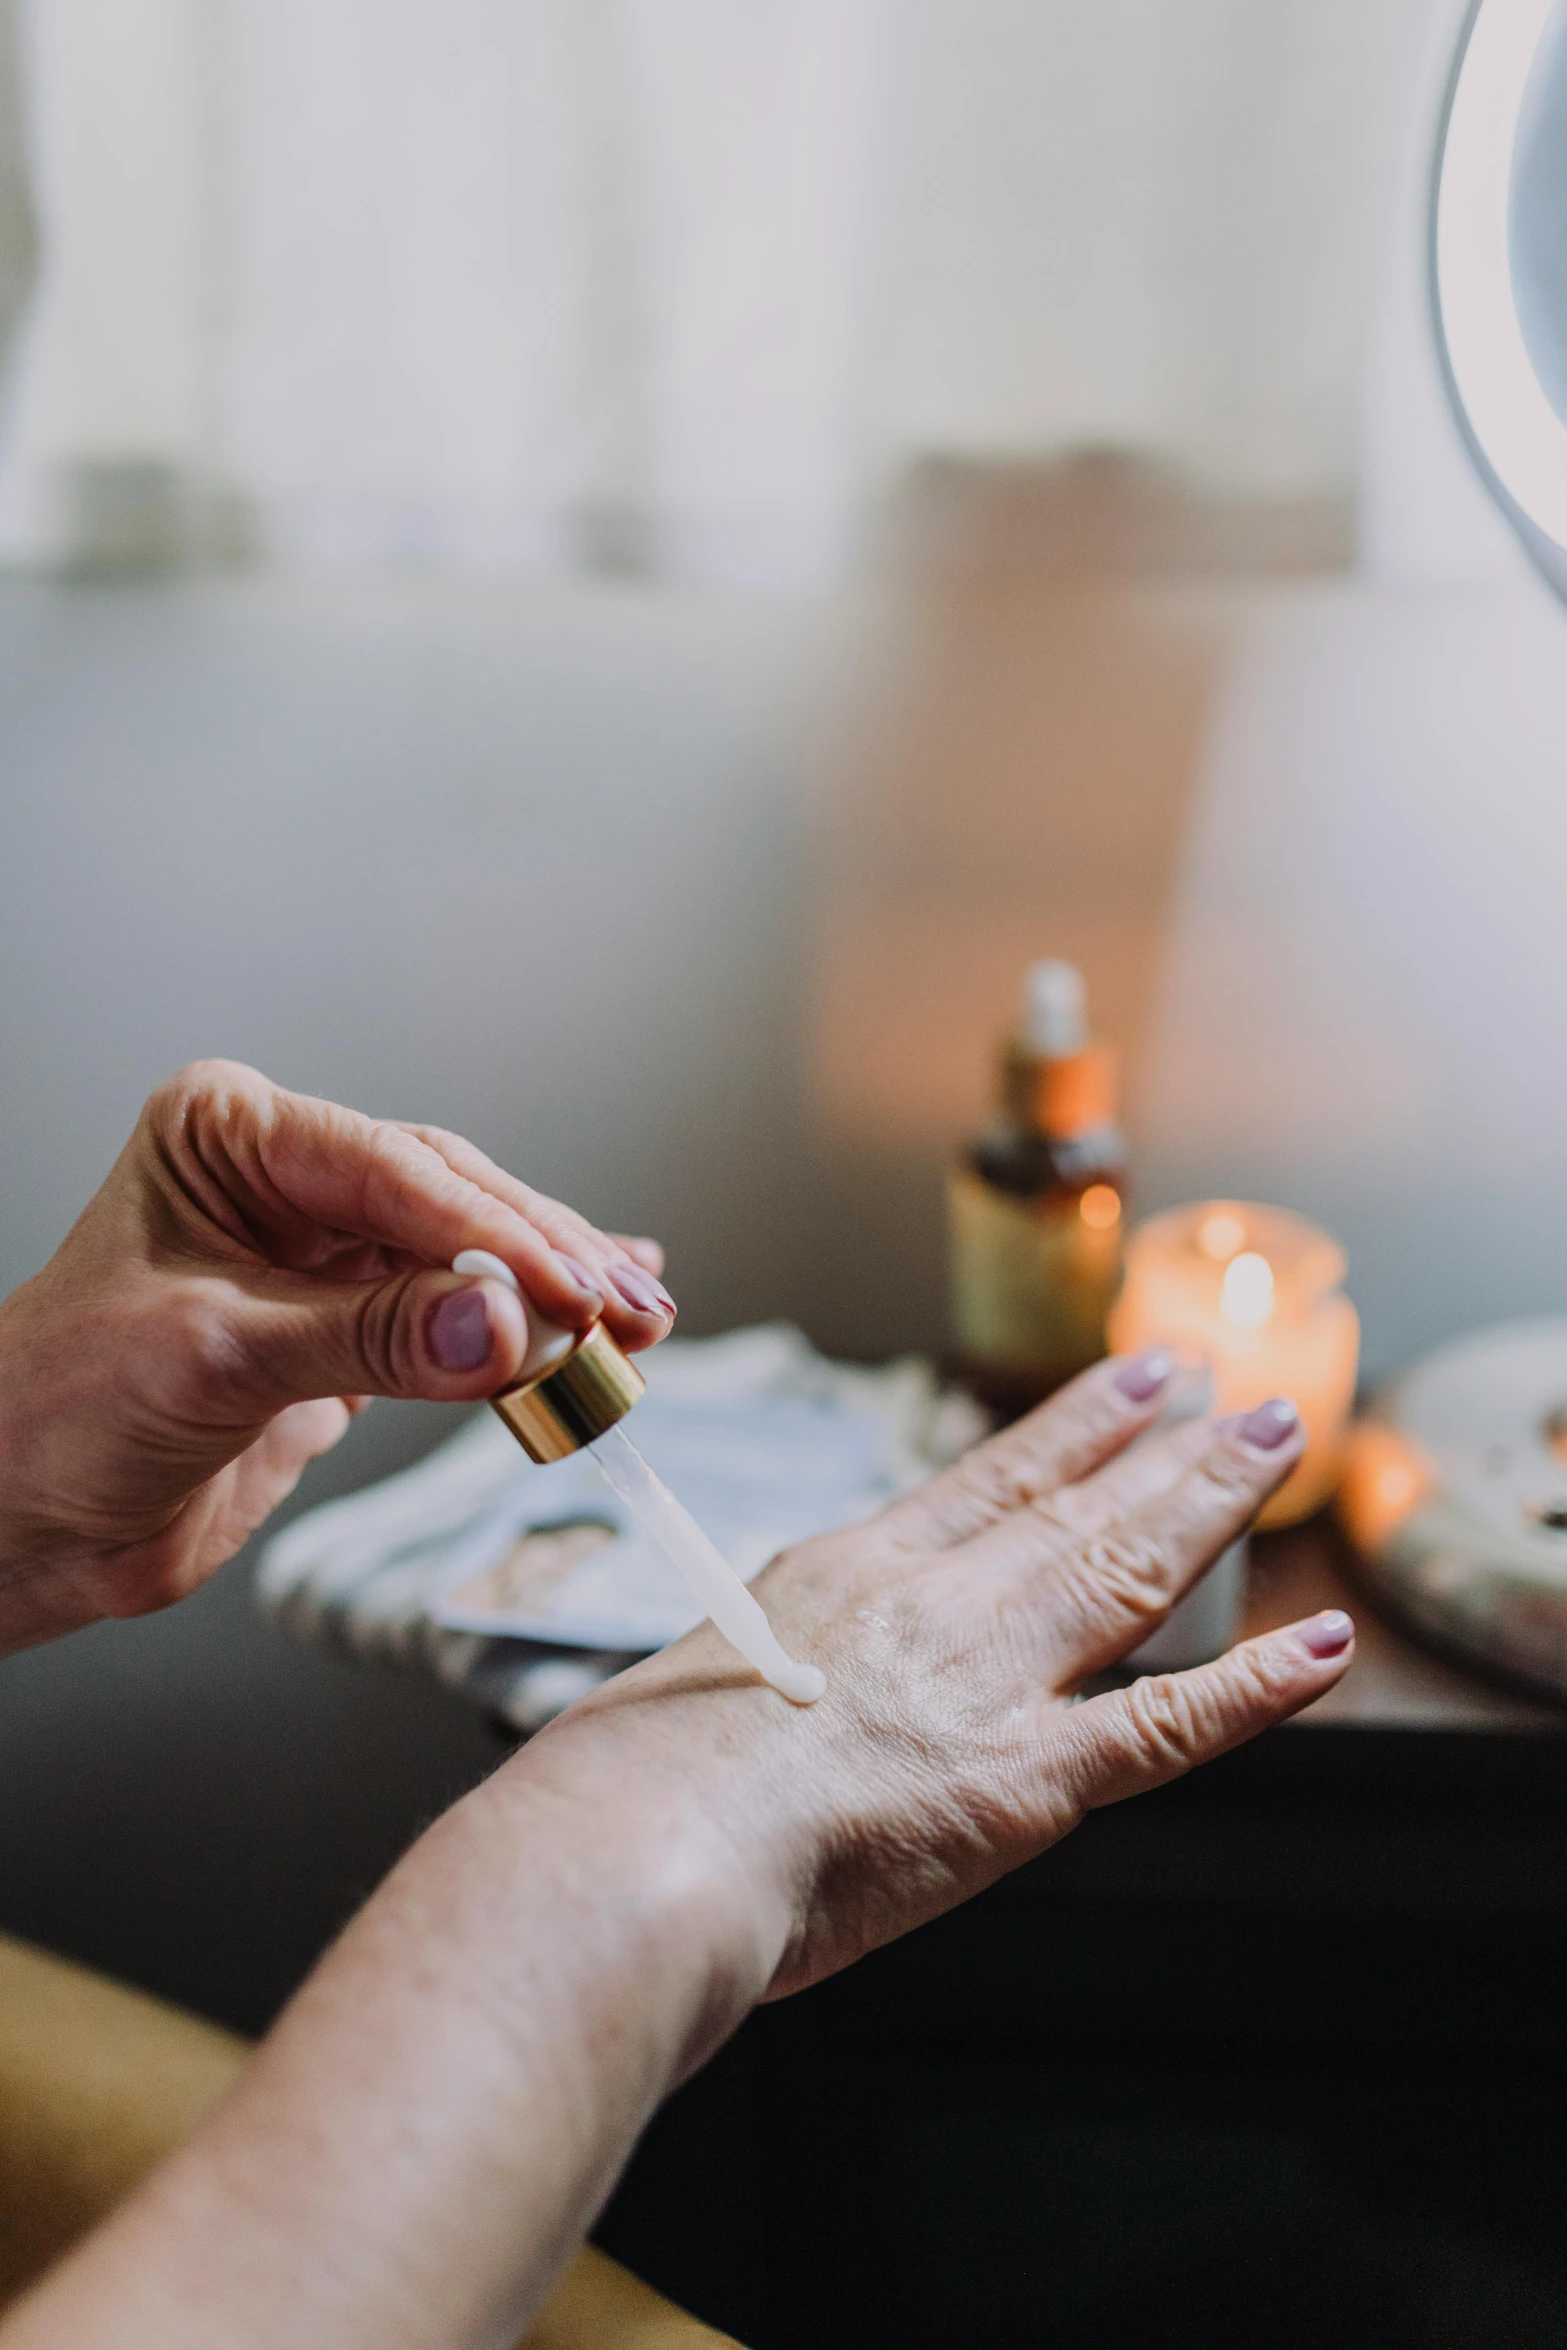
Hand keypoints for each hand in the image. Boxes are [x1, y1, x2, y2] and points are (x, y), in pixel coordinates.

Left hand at [0, 1060, 675, 1652]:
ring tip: (641, 1322)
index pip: (394, 1170)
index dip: (495, 1235)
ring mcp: (322, 1248)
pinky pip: (460, 1312)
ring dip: (555, 1293)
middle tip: (629, 1311)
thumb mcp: (218, 1359)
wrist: (25, 1524)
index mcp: (230, 1134)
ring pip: (468, 1255)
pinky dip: (530, 1323)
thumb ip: (369, 1339)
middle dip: (545, 1259)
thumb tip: (503, 1330)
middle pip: (450, 1200)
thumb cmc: (60, 1414)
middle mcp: (283, 1174)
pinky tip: (605, 1309)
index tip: (575, 1292)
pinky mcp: (351, 1323)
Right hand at [549, 1354, 1352, 2000]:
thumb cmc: (627, 1784)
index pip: (986, 1481)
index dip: (1072, 1428)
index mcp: (845, 1574)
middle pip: (1071, 1507)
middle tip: (1233, 1394)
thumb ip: (758, 1677)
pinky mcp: (1023, 1780)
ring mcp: (983, 1682)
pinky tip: (1322, 1647)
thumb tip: (759, 1700)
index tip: (1130, 1383)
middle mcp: (930, 1605)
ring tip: (1271, 1442)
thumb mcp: (688, 1684)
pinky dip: (1256, 1687)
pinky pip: (1165, 1725)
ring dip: (1208, 1500)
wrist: (639, 1845)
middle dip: (1162, 1446)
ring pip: (1126, 1571)